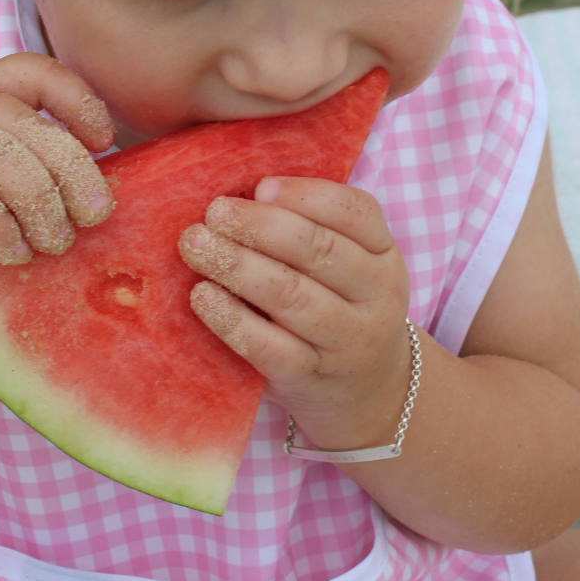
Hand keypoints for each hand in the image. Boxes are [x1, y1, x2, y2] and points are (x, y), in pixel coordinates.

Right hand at [0, 53, 114, 293]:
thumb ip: (30, 167)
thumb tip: (100, 194)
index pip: (34, 71)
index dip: (78, 101)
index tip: (105, 143)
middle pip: (26, 125)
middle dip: (71, 174)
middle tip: (94, 216)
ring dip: (39, 205)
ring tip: (55, 242)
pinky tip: (12, 252)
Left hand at [180, 176, 411, 449]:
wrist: (366, 394)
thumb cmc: (341, 311)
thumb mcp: (350, 267)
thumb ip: (312, 229)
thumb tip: (240, 193)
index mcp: (384, 255)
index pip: (355, 212)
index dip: (305, 195)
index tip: (259, 186)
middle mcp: (375, 297)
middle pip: (318, 250)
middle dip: (259, 226)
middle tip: (213, 213)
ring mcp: (345, 341)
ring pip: (290, 295)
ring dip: (237, 265)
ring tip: (195, 246)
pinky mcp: (308, 376)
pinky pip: (267, 346)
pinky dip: (231, 319)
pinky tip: (201, 296)